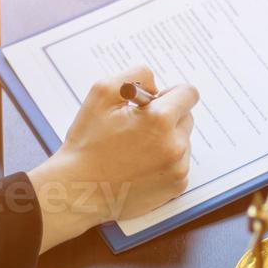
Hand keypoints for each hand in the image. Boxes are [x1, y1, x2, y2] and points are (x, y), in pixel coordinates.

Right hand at [27, 67, 198, 252]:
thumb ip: (136, 77)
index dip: (169, 94)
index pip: (188, 93)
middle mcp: (176, 145)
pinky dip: (165, 161)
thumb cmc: (87, 142)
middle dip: (167, 117)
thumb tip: (157, 87)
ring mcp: (178, 169)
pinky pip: (180, 163)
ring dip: (166, 140)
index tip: (152, 103)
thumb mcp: (101, 93)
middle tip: (136, 128)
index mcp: (160, 119)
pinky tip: (140, 166)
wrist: (78, 191)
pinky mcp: (177, 186)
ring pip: (183, 141)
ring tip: (135, 150)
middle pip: (186, 117)